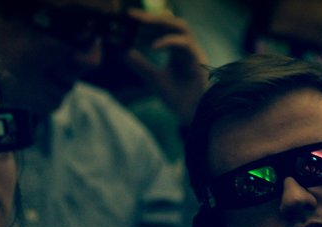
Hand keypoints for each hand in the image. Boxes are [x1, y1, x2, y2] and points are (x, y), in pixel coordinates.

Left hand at [122, 8, 209, 124]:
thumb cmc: (179, 98)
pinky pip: (185, 43)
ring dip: (162, 23)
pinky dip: (168, 41)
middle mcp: (186, 47)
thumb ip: (140, 65)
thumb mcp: (153, 78)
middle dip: (152, 18)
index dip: (146, 22)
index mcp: (177, 50)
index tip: (128, 18)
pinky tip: (153, 46)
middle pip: (171, 23)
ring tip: (143, 23)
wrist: (193, 115)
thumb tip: (122, 52)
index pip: (162, 29)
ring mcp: (194, 52)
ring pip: (181, 26)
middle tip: (133, 16)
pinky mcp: (199, 60)